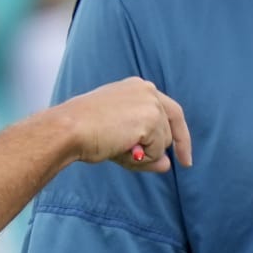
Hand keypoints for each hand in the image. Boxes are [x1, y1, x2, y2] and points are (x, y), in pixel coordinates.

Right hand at [59, 77, 191, 172]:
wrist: (70, 128)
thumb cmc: (85, 130)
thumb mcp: (119, 138)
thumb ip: (144, 149)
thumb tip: (166, 165)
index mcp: (137, 87)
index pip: (168, 110)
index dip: (179, 134)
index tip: (183, 155)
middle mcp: (148, 90)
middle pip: (172, 126)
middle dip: (168, 148)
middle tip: (172, 162)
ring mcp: (151, 104)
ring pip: (163, 143)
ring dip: (145, 155)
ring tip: (117, 149)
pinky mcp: (151, 119)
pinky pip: (157, 152)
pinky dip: (141, 158)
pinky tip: (120, 149)